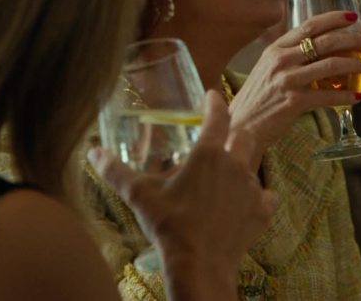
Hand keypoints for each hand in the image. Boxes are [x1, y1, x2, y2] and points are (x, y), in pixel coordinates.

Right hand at [89, 90, 276, 299]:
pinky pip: (267, 194)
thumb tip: (92, 153)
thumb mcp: (138, 195)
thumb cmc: (168, 225)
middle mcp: (234, 164)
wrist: (198, 265)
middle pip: (243, 135)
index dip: (215, 102)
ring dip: (241, 166)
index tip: (212, 95)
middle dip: (234, 132)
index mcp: (208, 154)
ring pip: (253, 165)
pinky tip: (247, 202)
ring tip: (227, 176)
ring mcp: (252, 187)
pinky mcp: (262, 210)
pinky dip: (259, 196)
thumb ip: (115, 171)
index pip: (217, 116)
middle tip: (223, 138)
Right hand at [228, 10, 360, 168]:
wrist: (239, 127)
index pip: (309, 25)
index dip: (333, 18)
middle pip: (325, 41)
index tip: (352, 16)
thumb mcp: (266, 69)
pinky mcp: (294, 101)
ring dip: (354, 64)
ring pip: (331, 65)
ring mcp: (287, 80)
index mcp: (275, 49)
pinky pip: (328, 96)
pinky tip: (356, 97)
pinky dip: (346, 96)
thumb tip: (316, 51)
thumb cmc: (256, 99)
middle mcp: (281, 60)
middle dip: (353, 39)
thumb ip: (287, 57)